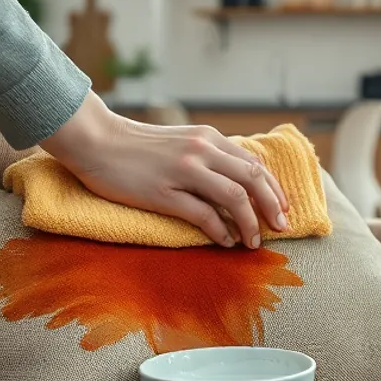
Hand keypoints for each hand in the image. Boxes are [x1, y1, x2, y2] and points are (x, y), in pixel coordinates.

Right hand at [39, 92, 289, 247]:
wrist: (97, 141)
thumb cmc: (138, 146)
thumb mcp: (182, 141)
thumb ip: (209, 155)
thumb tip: (237, 181)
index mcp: (208, 138)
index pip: (254, 165)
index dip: (274, 189)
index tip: (283, 209)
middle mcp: (202, 151)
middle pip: (253, 180)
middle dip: (273, 207)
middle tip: (282, 228)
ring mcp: (183, 171)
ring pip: (234, 198)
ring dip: (250, 224)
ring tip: (253, 242)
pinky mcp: (163, 192)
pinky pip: (204, 215)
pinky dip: (221, 231)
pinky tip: (225, 242)